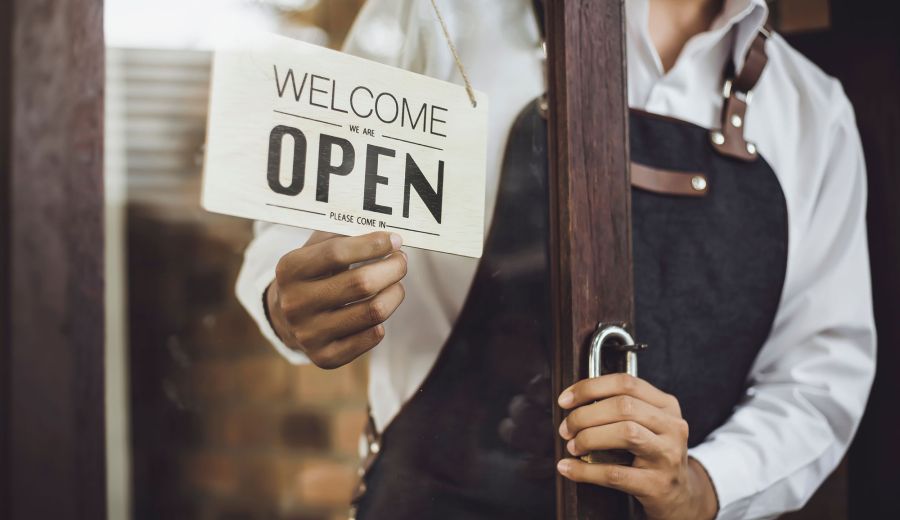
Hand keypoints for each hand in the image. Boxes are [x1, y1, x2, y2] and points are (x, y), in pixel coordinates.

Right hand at [266, 230, 406, 368]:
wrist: (287, 317)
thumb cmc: (312, 274)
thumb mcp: (316, 248)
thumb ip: (345, 236)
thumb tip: (387, 236)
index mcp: (290, 270)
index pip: (337, 253)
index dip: (372, 244)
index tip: (395, 240)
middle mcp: (295, 304)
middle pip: (361, 284)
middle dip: (392, 268)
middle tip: (401, 261)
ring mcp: (308, 334)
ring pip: (373, 312)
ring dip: (395, 293)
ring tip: (396, 284)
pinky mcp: (324, 357)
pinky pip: (370, 338)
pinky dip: (382, 321)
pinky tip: (379, 309)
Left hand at [555, 374, 717, 519]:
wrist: (679, 495)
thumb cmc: (654, 454)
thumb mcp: (647, 425)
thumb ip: (620, 409)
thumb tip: (574, 404)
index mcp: (666, 406)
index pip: (626, 383)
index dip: (590, 387)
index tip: (565, 399)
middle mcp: (671, 427)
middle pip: (623, 406)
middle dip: (585, 415)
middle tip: (567, 428)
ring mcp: (667, 455)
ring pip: (625, 433)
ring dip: (589, 437)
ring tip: (573, 446)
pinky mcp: (657, 484)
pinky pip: (615, 473)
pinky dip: (585, 471)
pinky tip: (569, 468)